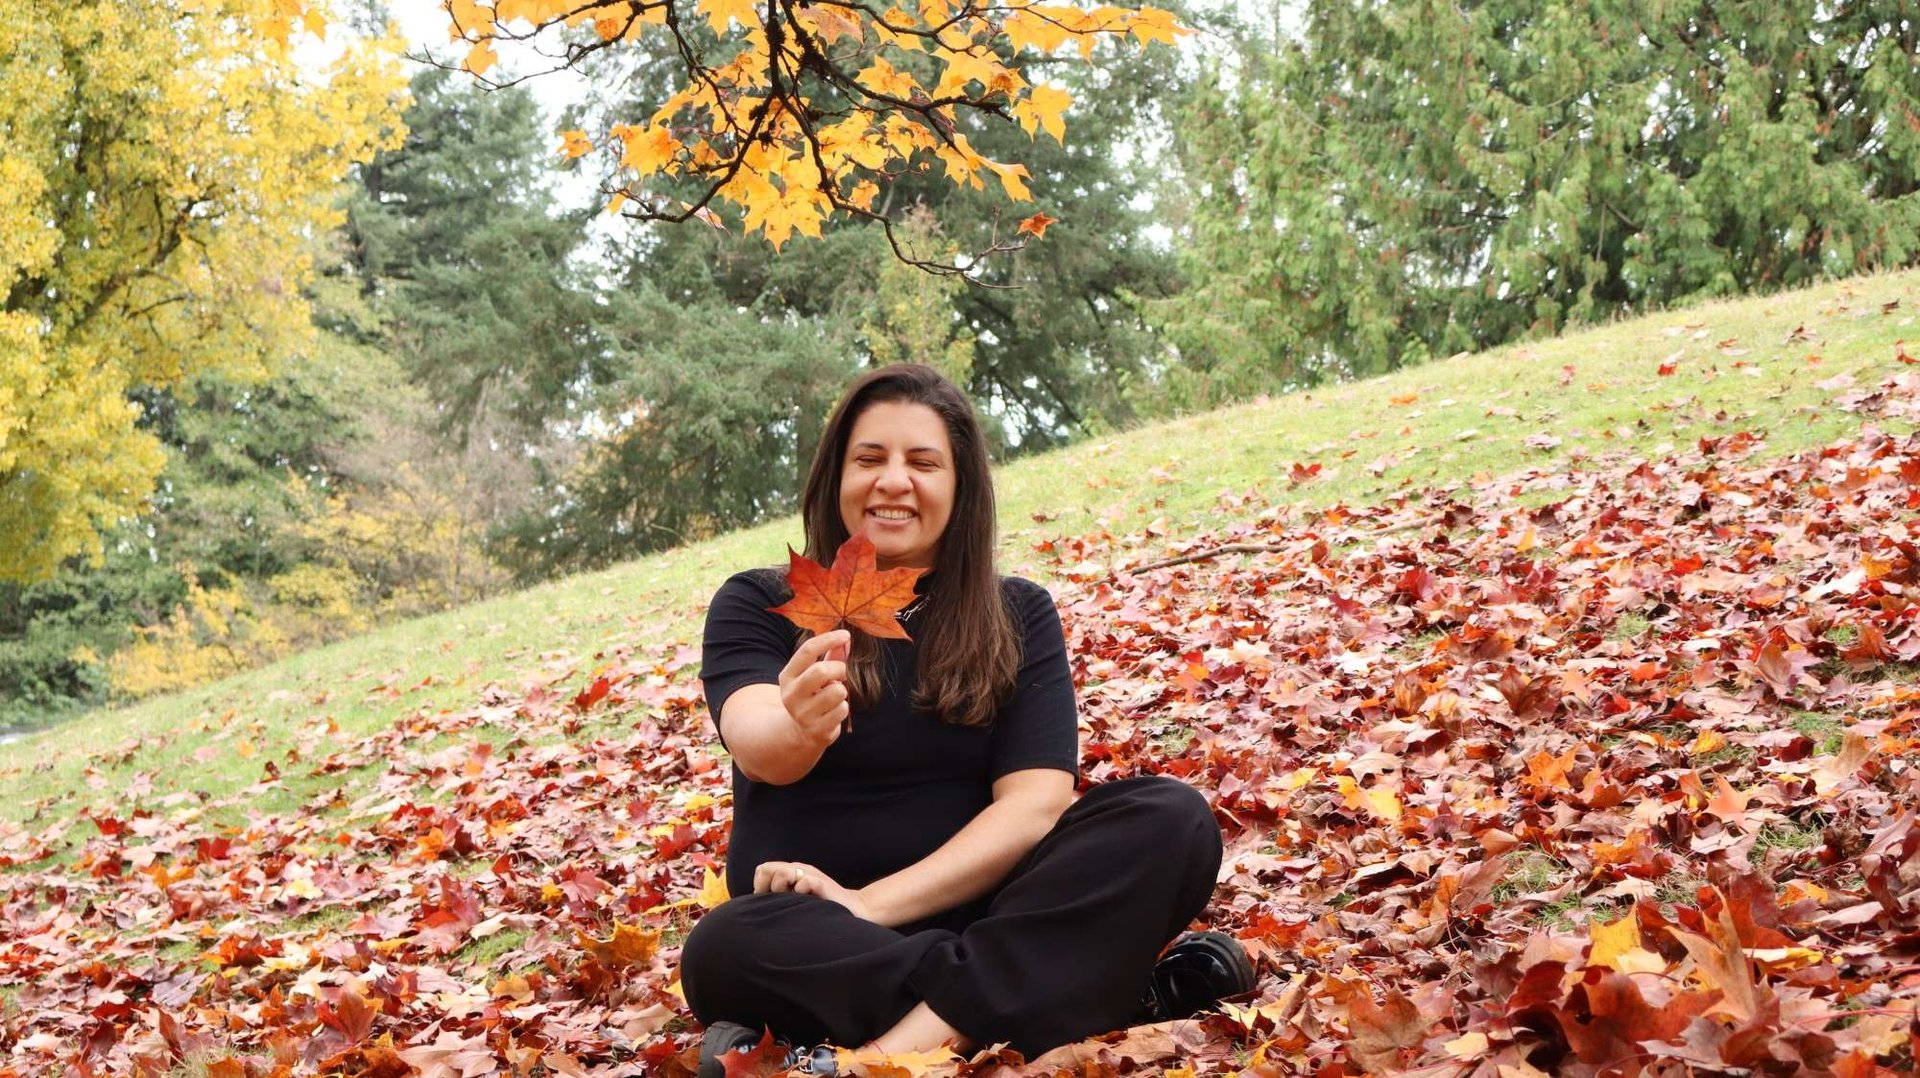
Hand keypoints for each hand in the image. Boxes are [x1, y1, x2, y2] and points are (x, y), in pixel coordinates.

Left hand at [752, 860, 877, 921]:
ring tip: (793, 900)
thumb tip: (759, 902)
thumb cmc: (822, 908)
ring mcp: (811, 875)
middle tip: (780, 900)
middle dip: (768, 887)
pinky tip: (807, 901)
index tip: (769, 900)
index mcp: (791, 872)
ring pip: (782, 872)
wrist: (853, 910)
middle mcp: (799, 870)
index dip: (760, 885)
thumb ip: (780, 896)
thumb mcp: (797, 899)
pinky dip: (801, 892)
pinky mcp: (822, 884)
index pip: (763, 869)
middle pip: (767, 869)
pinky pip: (804, 882)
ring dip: (782, 890)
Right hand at [778, 629, 850, 746]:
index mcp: (787, 676)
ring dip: (842, 690)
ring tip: (834, 696)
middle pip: (821, 671)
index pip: (807, 650)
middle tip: (841, 674)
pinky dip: (843, 707)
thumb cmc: (811, 695)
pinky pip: (842, 709)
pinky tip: (833, 712)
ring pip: (837, 691)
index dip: (829, 639)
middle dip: (839, 669)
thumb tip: (846, 640)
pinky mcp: (817, 729)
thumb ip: (829, 657)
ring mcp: (803, 714)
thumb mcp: (812, 675)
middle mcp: (791, 695)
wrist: (800, 732)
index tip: (846, 635)